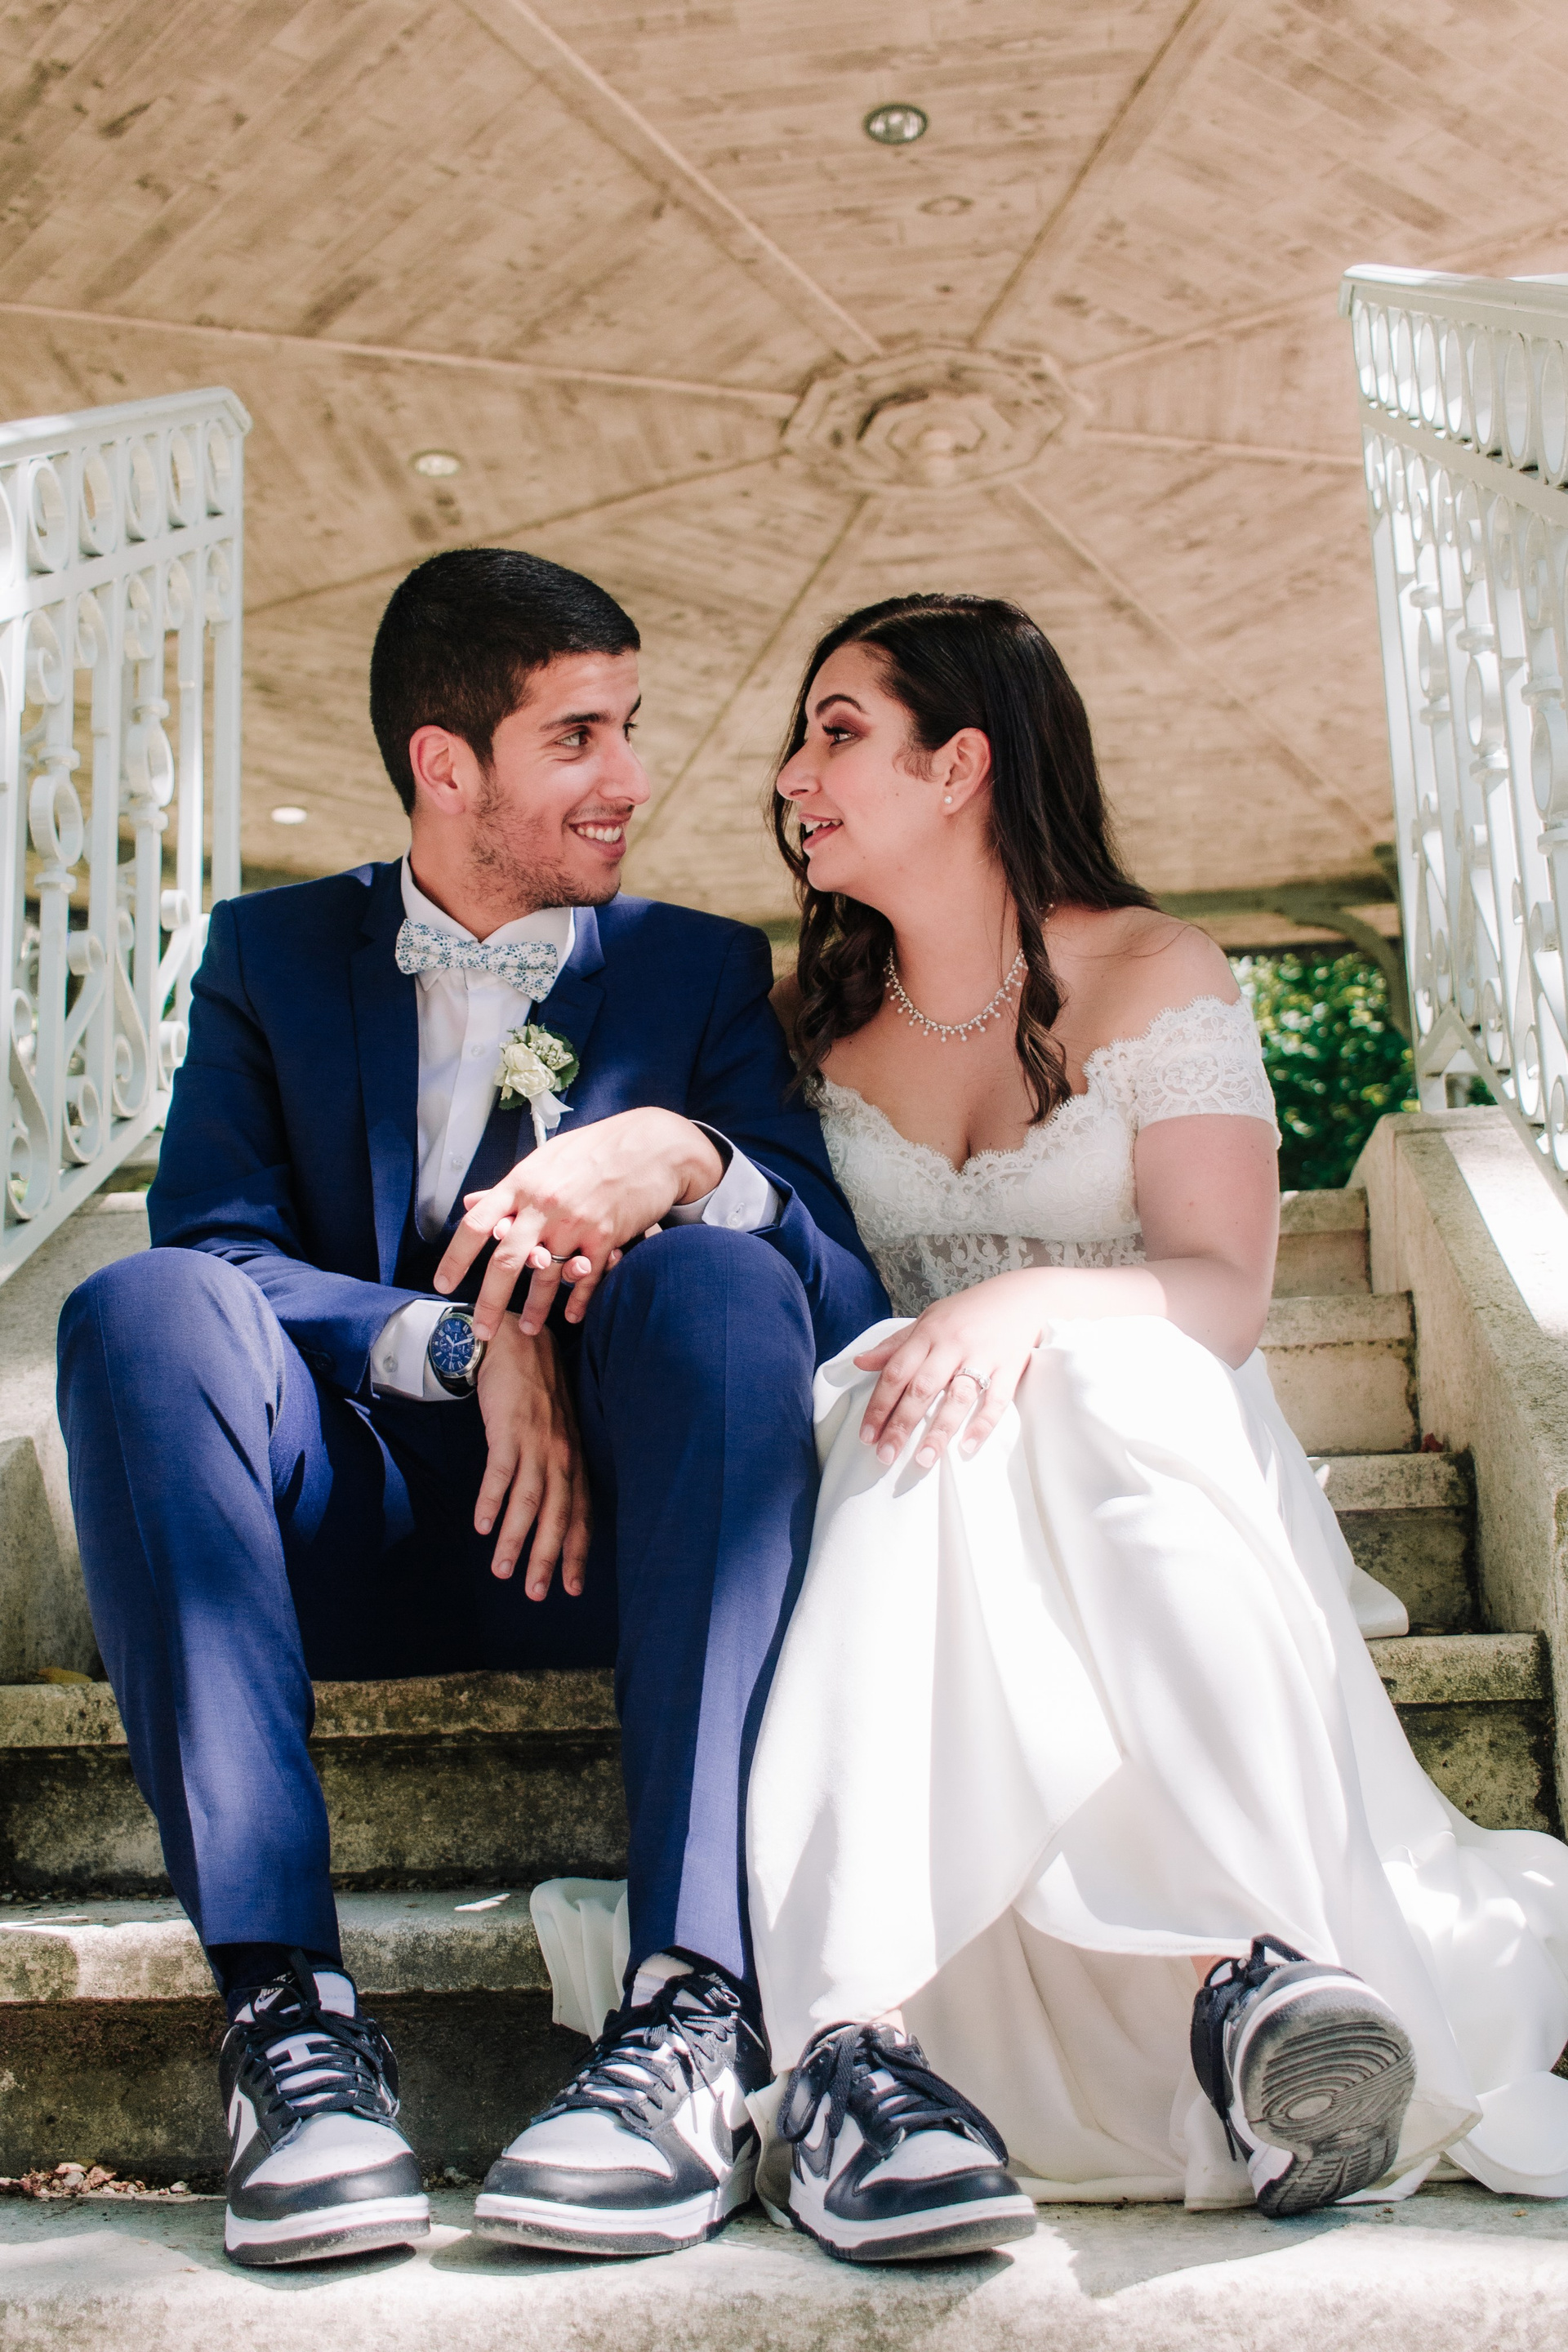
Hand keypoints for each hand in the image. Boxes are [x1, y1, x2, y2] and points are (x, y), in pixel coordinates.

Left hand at [436, 1108, 723, 1341]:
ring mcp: (575, 1222)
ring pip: (546, 1276)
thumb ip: (508, 1188)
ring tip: (529, 1329)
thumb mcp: (545, 1159)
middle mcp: (543, 1204)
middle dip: (489, 1301)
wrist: (651, 1144)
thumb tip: (472, 1203)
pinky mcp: (605, 1236)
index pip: (477, 1224)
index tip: (443, 1284)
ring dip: (535, 1308)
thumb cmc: (595, 1147)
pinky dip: (579, 1300)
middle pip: (506, 1261)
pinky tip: (572, 1316)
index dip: (456, 1257)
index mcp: (522, 1182)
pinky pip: (586, 1277)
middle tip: (481, 1330)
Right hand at [473, 1316, 590, 1596]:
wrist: (519, 1345)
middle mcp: (561, 1456)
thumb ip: (556, 1472)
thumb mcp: (557, 1435)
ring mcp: (536, 1444)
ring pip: (529, 1502)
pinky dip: (492, 1501)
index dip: (576, 1553)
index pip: (580, 1516)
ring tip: (502, 1571)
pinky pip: (501, 1473)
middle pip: (557, 1516)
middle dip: (547, 1558)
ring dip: (515, 1540)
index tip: (571, 1588)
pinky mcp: (509, 1430)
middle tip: (537, 1594)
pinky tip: (482, 1526)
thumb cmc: (536, 1395)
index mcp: (574, 1461)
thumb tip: (549, 1513)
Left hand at [854, 1271, 1051, 1468]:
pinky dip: (982, 1424)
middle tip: (886, 1455)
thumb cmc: (969, 1311)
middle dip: (901, 1425)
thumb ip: (896, 1345)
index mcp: (929, 1333)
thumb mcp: (929, 1319)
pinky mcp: (1010, 1368)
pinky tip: (967, 1446)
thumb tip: (860, 1362)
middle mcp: (953, 1345)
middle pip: (922, 1389)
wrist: (1022, 1297)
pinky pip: (997, 1400)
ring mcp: (983, 1357)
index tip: (867, 1436)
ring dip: (939, 1431)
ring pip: (957, 1398)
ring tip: (923, 1459)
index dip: (879, 1405)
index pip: (896, 1372)